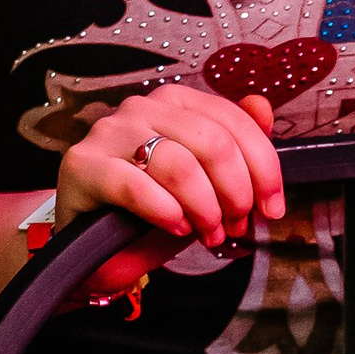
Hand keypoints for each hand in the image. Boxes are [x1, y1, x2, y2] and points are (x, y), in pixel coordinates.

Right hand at [53, 82, 285, 304]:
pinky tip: (177, 228)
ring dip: (205, 209)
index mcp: (173, 103)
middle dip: (236, 193)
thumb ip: (235, 146)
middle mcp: (140, 108)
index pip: (233, 121)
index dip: (263, 167)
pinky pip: (136, 186)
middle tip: (236, 226)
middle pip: (212, 142)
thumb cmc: (150, 214)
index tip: (272, 207)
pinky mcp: (82, 166)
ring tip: (208, 234)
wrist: (94, 250)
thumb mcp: (203, 184)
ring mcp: (108, 133)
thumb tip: (263, 108)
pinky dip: (166, 212)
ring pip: (179, 165)